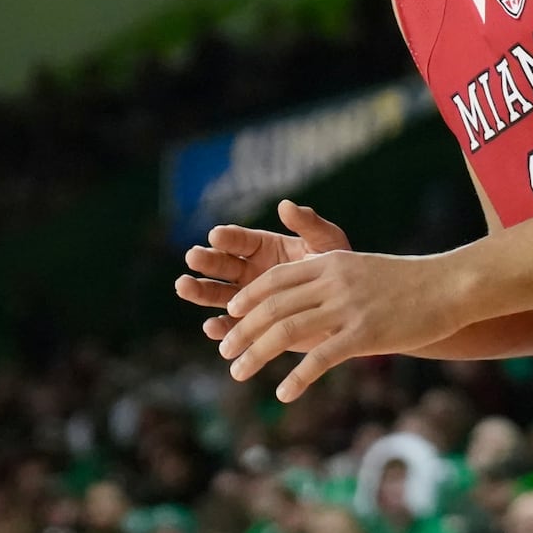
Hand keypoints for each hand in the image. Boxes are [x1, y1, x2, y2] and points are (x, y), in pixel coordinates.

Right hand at [175, 200, 350, 343]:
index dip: (229, 237)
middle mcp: (250, 271)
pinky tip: (212, 326)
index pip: (241, 240)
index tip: (216, 234)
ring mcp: (248, 299)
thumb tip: (286, 204)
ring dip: (200, 291)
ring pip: (217, 294)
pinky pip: (231, 327)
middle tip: (193, 256)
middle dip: (207, 260)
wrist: (349, 307)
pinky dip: (221, 328)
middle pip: (222, 265)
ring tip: (183, 285)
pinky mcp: (252, 326)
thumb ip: (309, 225)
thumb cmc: (338, 269)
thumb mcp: (327, 243)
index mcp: (265, 247)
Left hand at [220, 250, 471, 401]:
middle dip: (242, 330)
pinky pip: (320, 359)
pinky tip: (284, 394)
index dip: (249, 298)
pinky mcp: (364, 334)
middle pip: (273, 306)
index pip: (276, 278)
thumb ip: (333, 278)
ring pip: (286, 331)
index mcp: (331, 262)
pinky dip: (297, 378)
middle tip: (225, 352)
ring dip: (255, 353)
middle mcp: (333, 281)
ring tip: (237, 372)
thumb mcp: (364, 268)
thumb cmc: (410, 281)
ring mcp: (347, 308)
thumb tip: (308, 295)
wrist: (450, 285)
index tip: (232, 315)